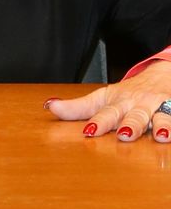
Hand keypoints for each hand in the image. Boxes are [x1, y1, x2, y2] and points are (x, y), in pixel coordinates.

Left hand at [45, 59, 170, 142]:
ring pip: (162, 116)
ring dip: (161, 125)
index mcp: (118, 102)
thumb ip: (78, 107)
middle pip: (135, 115)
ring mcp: (159, 107)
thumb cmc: (129, 92)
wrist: (163, 73)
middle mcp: (139, 103)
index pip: (107, 113)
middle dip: (130, 125)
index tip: (89, 132)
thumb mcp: (102, 98)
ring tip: (161, 136)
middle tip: (124, 135)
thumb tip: (49, 106)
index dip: (98, 122)